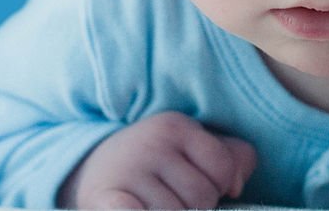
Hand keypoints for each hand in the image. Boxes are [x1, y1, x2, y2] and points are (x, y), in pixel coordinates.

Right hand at [55, 111, 256, 209]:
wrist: (93, 169)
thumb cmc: (159, 163)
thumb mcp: (195, 148)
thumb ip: (234, 158)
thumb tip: (236, 187)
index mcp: (176, 126)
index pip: (223, 169)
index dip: (220, 185)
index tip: (199, 183)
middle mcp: (151, 144)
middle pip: (202, 197)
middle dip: (196, 207)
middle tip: (174, 199)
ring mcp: (128, 171)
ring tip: (155, 206)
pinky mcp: (107, 198)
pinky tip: (142, 209)